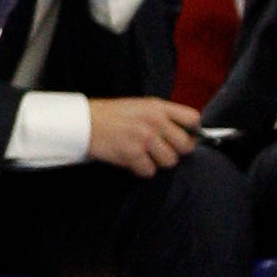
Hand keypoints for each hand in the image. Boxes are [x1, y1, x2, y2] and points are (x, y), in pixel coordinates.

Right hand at [85, 97, 199, 176]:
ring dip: (157, 161)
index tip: (184, 137)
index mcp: (158, 107)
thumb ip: (161, 116)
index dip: (192, 131)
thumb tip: (183, 132)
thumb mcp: (139, 106)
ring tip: (142, 154)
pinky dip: (140, 169)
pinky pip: (149, 171)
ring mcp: (144, 138)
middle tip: (159, 150)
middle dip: (174, 151)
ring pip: (169, 161)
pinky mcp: (133, 153)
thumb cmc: (110, 115)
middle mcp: (154, 121)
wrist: (83, 122)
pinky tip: (130, 159)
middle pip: (185, 146)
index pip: (193, 119)